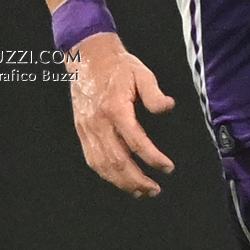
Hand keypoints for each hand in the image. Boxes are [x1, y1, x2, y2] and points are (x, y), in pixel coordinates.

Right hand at [69, 30, 175, 196]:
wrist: (88, 57)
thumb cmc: (118, 66)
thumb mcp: (142, 73)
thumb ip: (154, 94)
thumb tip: (167, 107)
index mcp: (115, 108)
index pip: (135, 141)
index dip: (152, 158)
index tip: (167, 167)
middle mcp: (99, 122)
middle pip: (117, 160)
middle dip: (137, 180)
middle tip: (155, 189)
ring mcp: (87, 128)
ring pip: (102, 164)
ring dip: (121, 182)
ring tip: (140, 191)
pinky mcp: (82, 131)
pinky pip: (92, 159)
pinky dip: (106, 174)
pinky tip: (120, 181)